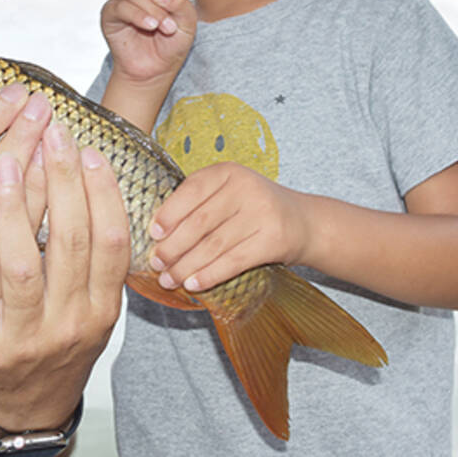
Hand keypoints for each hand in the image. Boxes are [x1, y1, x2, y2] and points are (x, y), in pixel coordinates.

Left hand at [0, 121, 129, 433]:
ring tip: (2, 160)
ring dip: (12, 209)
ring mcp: (25, 337)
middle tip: (46, 133)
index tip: (86, 148)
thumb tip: (91, 176)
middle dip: (59, 182)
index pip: (111, 241)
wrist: (27, 407)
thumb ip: (95, 255)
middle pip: (70, 243)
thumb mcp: (91, 305)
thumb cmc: (58, 339)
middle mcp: (70, 322)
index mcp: (102, 307)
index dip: (102, 192)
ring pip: (21, 266)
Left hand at [148, 162, 310, 292]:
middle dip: (173, 247)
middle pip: (199, 222)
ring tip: (168, 279)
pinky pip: (233, 261)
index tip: (153, 234)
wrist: (305, 222)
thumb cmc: (255, 208)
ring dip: (186, 266)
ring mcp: (262, 213)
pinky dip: (209, 275)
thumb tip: (156, 233)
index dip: (169, 213)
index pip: (191, 190)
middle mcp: (245, 188)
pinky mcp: (273, 240)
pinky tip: (193, 284)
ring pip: (213, 245)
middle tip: (156, 263)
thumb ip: (199, 203)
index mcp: (228, 172)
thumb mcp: (229, 192)